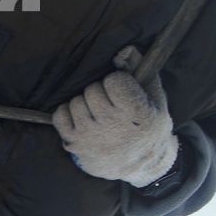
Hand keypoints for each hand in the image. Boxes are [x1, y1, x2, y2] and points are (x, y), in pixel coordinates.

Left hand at [52, 45, 176, 185]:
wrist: (140, 165)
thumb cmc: (148, 126)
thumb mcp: (155, 97)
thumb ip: (141, 68)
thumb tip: (122, 50)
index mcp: (136, 113)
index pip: (113, 80)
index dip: (119, 83)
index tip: (125, 92)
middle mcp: (111, 125)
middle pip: (93, 89)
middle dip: (101, 93)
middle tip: (112, 106)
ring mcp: (90, 135)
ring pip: (76, 101)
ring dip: (86, 104)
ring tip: (99, 116)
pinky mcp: (74, 143)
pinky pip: (60, 115)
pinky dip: (68, 114)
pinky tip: (83, 120)